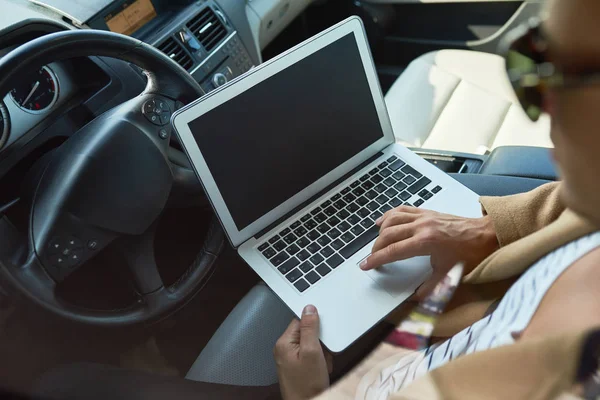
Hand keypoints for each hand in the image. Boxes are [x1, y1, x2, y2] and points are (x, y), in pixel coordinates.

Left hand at [274, 305, 332, 399]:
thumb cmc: (306, 385)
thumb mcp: (312, 352)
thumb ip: (310, 329)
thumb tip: (309, 308)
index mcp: (284, 343)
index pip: (300, 321)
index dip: (315, 326)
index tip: (322, 335)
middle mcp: (285, 349)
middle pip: (307, 333)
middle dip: (320, 343)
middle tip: (323, 356)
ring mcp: (291, 359)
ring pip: (311, 345)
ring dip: (321, 354)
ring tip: (322, 366)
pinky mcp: (297, 366)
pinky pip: (311, 356)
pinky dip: (319, 362)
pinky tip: (321, 370)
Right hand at [359, 206, 498, 298]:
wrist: (488, 234)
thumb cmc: (472, 254)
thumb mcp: (450, 275)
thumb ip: (430, 288)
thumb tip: (414, 300)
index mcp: (425, 242)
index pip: (393, 251)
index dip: (377, 259)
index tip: (366, 265)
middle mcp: (421, 226)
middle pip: (388, 235)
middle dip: (375, 248)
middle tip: (371, 258)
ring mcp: (423, 217)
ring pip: (392, 220)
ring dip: (381, 231)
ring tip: (375, 242)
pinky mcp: (427, 212)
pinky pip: (402, 210)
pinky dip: (389, 215)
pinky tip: (383, 221)